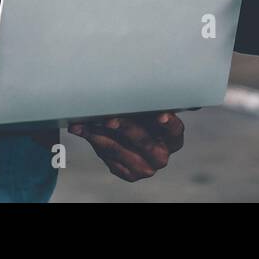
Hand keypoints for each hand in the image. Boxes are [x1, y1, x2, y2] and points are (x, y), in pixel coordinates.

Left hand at [67, 112, 185, 181]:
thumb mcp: (146, 112)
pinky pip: (109, 158)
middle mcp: (162, 156)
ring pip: (121, 151)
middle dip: (126, 129)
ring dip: (100, 135)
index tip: (161, 115)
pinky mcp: (130, 175)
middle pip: (145, 142)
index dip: (169, 123)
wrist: (133, 143)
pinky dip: (94, 142)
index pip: (175, 130)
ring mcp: (146, 169)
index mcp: (173, 138)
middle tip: (110, 120)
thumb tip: (127, 83)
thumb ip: (142, 105)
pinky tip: (83, 130)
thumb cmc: (142, 120)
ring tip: (85, 124)